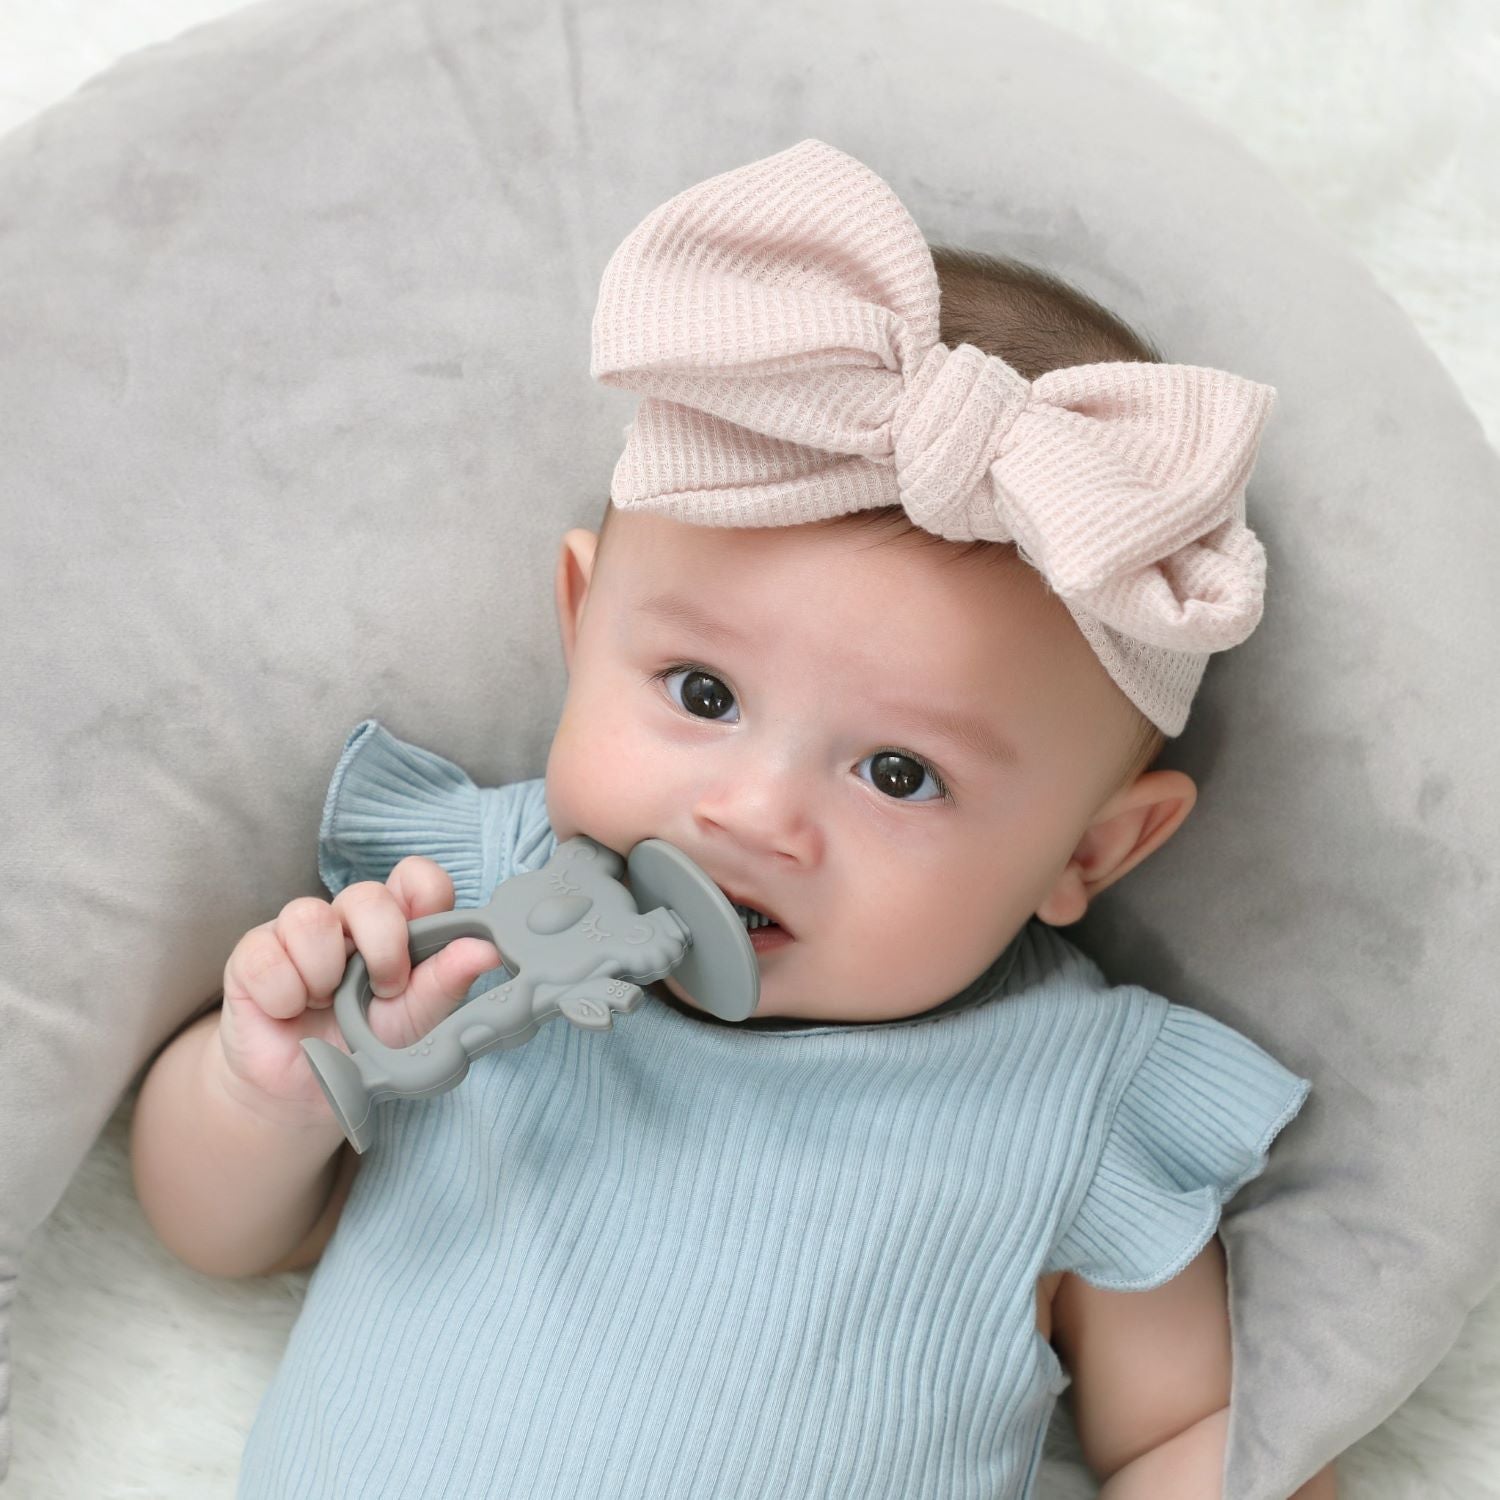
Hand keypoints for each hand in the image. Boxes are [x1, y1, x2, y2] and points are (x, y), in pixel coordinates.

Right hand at [215, 856, 503, 1126]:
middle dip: (381, 948)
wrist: (306, 1093)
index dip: (424, 901)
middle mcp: (350, 919)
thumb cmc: (369, 1046)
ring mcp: (298, 933)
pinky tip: (290, 1012)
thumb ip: (448, 981)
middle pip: (367, 894)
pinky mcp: (253, 955)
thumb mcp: (417, 1019)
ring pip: (310, 917)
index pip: (416, 877)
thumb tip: (488, 950)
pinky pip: (267, 955)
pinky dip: (285, 996)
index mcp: (397, 925)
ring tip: (326, 1004)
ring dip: (324, 975)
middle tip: (383, 990)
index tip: (422, 952)